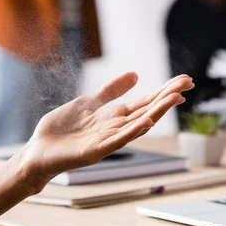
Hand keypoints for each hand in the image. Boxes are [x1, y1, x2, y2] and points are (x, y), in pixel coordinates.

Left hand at [17, 73, 194, 188]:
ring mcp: (108, 140)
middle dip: (167, 97)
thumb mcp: (89, 101)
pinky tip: (147, 122)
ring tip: (175, 97)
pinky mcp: (95, 151)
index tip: (184, 80)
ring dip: (157, 112)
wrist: (38, 150)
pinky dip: (133, 131)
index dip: (164, 91)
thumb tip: (135, 74)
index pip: (146, 102)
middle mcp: (117, 127)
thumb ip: (111, 90)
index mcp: (115, 115)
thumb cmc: (62, 129)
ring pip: (138, 124)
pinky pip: (118, 141)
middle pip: (148, 110)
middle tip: (187, 84)